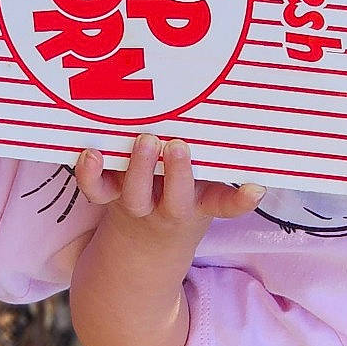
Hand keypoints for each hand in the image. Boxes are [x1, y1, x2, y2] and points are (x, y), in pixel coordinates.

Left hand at [75, 135, 264, 242]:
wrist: (144, 232)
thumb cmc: (182, 190)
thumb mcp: (205, 181)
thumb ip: (216, 155)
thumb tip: (240, 113)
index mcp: (200, 200)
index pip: (225, 204)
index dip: (241, 200)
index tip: (256, 188)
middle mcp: (170, 204)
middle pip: (176, 200)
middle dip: (178, 173)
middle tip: (178, 145)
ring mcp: (137, 201)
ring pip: (135, 196)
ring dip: (138, 169)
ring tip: (144, 141)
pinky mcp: (108, 194)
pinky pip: (95, 191)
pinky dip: (89, 174)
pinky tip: (91, 152)